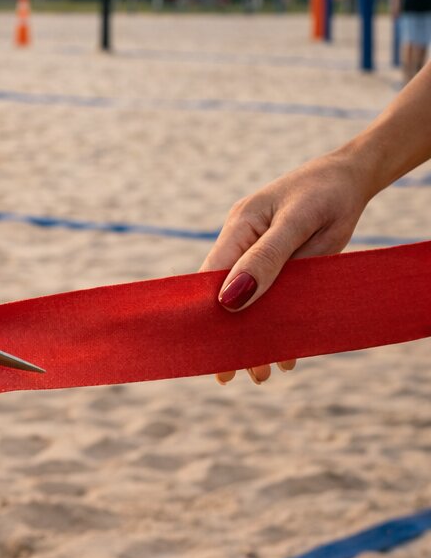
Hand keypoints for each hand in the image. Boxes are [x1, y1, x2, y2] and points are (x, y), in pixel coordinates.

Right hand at [199, 151, 371, 385]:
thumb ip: (267, 258)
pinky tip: (286, 355)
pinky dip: (280, 328)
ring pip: (252, 305)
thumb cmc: (324, 193)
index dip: (205, 313)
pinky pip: (277, 303)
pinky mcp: (285, 270)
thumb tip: (231, 299)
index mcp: (238, 229)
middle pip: (227, 297)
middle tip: (231, 375)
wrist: (351, 181)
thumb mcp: (298, 223)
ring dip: (256, 338)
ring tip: (262, 375)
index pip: (210, 277)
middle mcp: (244, 246)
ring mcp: (263, 260)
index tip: (205, 349)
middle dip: (230, 335)